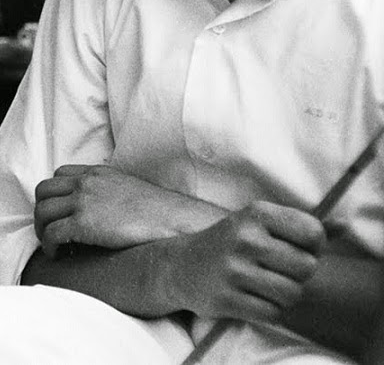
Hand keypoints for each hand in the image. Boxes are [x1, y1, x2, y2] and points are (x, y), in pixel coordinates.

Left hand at [35, 164, 227, 253]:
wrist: (176, 222)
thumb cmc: (160, 213)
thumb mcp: (130, 189)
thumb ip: (110, 191)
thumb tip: (103, 208)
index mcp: (97, 173)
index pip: (60, 174)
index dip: (54, 194)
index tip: (58, 211)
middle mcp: (86, 183)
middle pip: (44, 190)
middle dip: (42, 210)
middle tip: (48, 229)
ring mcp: (83, 201)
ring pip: (43, 211)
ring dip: (42, 229)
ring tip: (51, 245)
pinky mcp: (83, 223)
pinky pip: (52, 233)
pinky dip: (49, 245)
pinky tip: (57, 255)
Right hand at [162, 202, 323, 322]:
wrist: (180, 266)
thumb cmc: (230, 243)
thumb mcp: (259, 224)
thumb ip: (302, 225)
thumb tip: (346, 225)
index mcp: (256, 213)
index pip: (313, 233)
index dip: (313, 246)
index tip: (295, 247)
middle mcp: (244, 238)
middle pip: (307, 267)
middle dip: (297, 274)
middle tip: (275, 269)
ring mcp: (233, 270)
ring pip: (292, 294)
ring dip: (284, 295)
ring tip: (264, 285)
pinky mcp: (226, 299)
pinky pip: (272, 313)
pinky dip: (267, 310)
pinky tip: (251, 298)